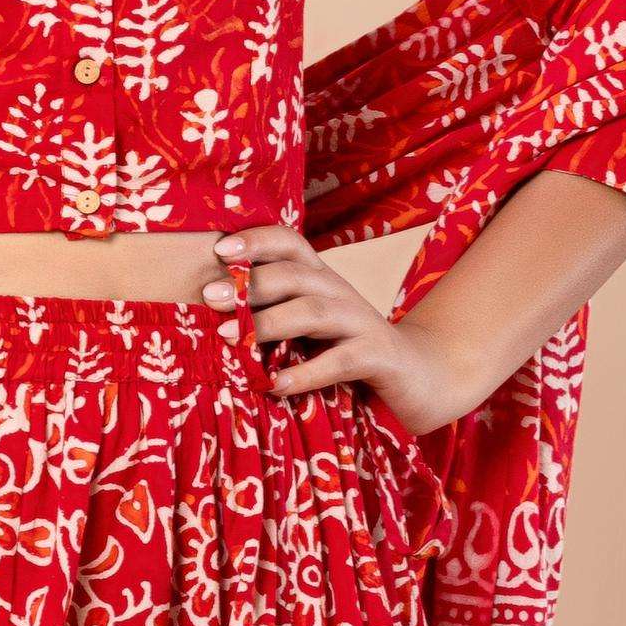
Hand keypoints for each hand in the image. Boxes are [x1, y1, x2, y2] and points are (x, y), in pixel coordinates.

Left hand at [203, 225, 484, 438]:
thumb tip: (206, 316)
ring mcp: (361, 322)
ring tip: (228, 339)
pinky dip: (304, 374)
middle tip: (210, 297)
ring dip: (267, 323)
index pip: (289, 242)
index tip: (218, 250)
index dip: (256, 239)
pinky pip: (339, 361)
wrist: (419, 377)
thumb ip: (269, 316)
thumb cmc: (345, 352)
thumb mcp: (306, 328)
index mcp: (319, 278)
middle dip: (249, 284)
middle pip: (294, 274)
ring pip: (312, 312)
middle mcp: (339, 291)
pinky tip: (274, 385)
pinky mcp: (378, 357)